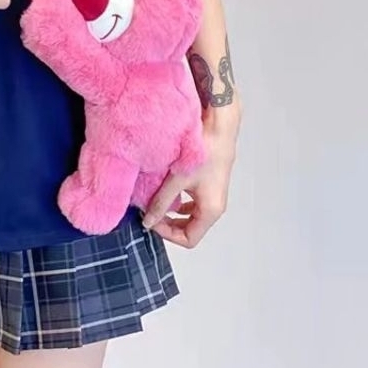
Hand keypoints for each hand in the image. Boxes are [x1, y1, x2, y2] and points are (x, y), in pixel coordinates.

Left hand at [142, 98, 241, 247]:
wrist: (219, 128)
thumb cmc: (203, 153)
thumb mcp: (177, 180)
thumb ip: (160, 202)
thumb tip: (148, 221)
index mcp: (211, 211)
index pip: (189, 239)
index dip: (168, 234)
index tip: (151, 221)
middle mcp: (215, 207)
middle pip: (191, 228)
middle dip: (169, 224)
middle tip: (150, 213)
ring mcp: (214, 196)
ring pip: (191, 214)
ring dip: (174, 212)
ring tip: (156, 200)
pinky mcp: (210, 184)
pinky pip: (194, 201)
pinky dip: (180, 200)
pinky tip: (167, 188)